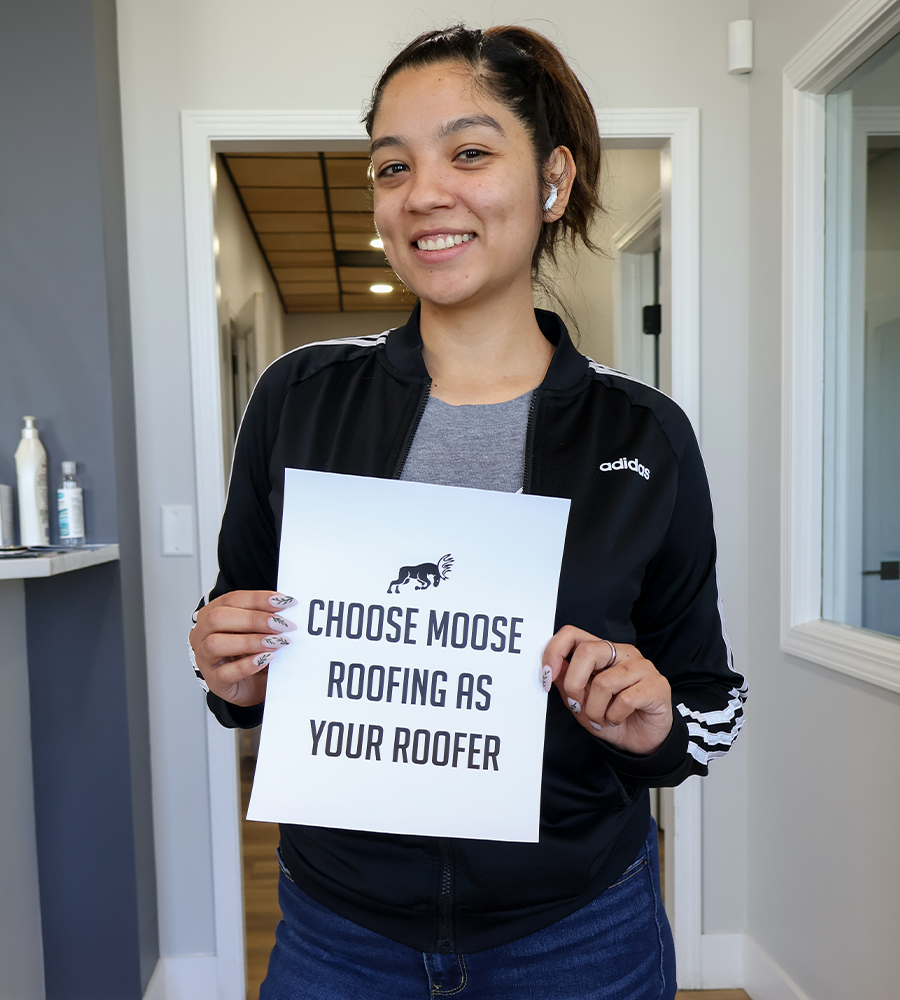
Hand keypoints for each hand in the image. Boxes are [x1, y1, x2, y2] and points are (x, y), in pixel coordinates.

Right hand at [189, 590, 297, 706]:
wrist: (251, 684)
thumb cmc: (251, 652)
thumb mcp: (257, 630)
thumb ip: (265, 618)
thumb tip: (286, 607)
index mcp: (212, 613)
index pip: (231, 599)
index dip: (258, 599)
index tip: (283, 601)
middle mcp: (203, 633)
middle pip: (218, 618)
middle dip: (254, 619)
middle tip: (282, 624)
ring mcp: (204, 658)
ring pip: (216, 644)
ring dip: (250, 641)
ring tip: (276, 642)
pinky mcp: (214, 681)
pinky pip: (225, 673)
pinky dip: (247, 665)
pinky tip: (265, 659)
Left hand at [542, 626, 672, 754]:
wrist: (644, 741)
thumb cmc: (614, 717)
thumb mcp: (582, 703)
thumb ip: (567, 684)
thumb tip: (551, 670)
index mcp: (602, 651)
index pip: (573, 634)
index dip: (555, 651)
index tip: (547, 676)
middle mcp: (622, 652)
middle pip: (587, 652)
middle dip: (574, 684)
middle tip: (577, 705)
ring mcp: (642, 666)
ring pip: (604, 681)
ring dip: (594, 710)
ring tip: (601, 719)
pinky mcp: (657, 685)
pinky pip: (625, 699)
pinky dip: (614, 717)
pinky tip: (618, 720)